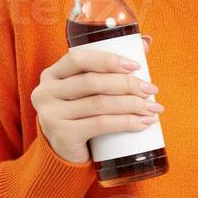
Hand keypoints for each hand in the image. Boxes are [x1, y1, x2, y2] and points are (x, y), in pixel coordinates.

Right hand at [31, 35, 161, 164]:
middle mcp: (45, 92)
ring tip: (152, 108)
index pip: (78, 58)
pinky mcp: (62, 136)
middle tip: (151, 90)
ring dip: (131, 104)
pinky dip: (125, 122)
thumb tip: (146, 42)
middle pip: (92, 82)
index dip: (108, 60)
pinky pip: (99, 124)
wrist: (64, 155)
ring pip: (99, 103)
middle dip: (127, 84)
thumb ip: (110, 66)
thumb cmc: (81, 116)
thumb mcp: (89, 91)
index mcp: (51, 75)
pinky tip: (142, 123)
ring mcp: (50, 115)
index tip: (136, 66)